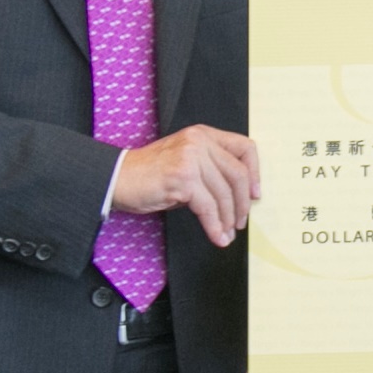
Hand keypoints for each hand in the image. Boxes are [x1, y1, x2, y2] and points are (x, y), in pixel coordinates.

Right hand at [113, 125, 260, 246]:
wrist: (117, 178)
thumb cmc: (150, 174)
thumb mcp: (186, 161)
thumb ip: (211, 169)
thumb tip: (238, 197)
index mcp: (203, 134)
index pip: (244, 148)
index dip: (255, 173)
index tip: (255, 194)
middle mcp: (199, 142)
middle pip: (238, 174)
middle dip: (242, 204)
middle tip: (241, 222)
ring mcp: (191, 159)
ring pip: (224, 194)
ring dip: (228, 219)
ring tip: (228, 234)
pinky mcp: (182, 179)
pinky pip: (208, 208)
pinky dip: (214, 226)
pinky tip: (217, 237)